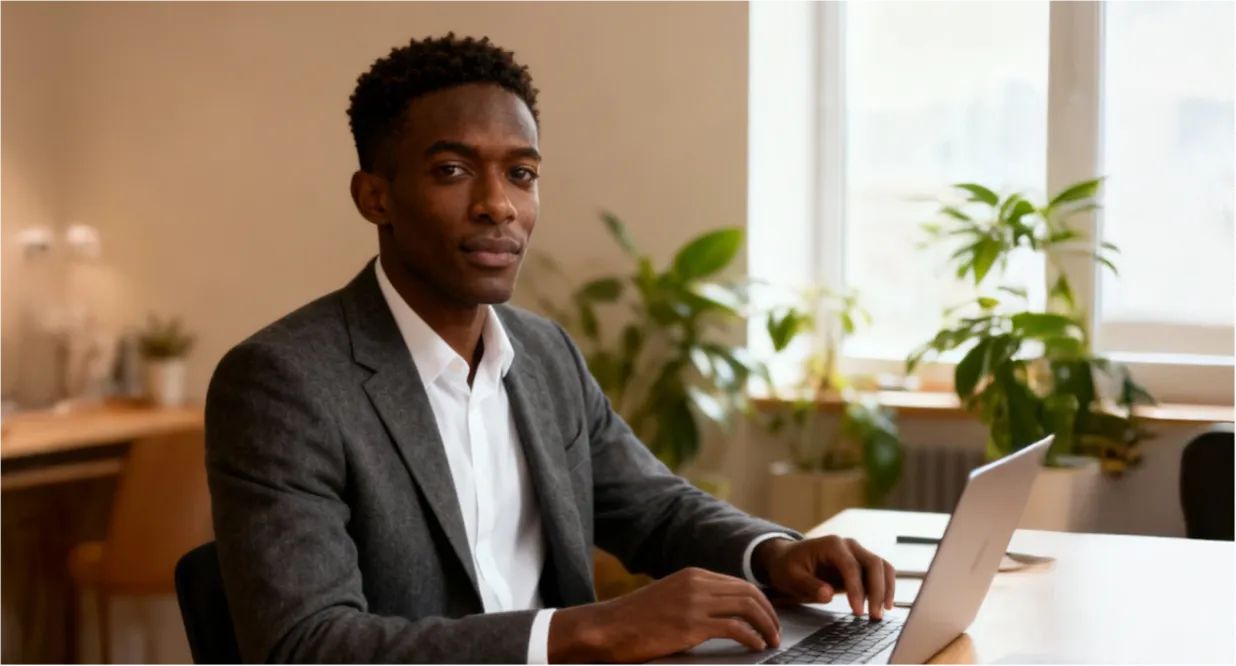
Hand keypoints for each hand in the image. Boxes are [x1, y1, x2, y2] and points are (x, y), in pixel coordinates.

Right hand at [548, 567, 780, 663]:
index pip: (739, 583)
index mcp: (693, 575)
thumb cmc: (634, 620)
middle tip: (777, 631)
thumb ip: (694, 599)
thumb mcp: (669, 598)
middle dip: (770, 613)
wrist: (608, 628)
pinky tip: (756, 647)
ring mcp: (695, 603)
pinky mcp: (692, 625)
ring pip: (747, 607)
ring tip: (771, 641)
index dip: (760, 601)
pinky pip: (735, 628)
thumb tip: (722, 614)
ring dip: (766, 626)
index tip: (769, 618)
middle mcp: (697, 583)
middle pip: (749, 592)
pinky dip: (752, 637)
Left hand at [754, 535, 895, 618]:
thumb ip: (809, 585)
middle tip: (874, 616)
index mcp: (832, 545)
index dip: (857, 589)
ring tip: (881, 613)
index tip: (858, 611)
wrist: (787, 558)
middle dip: (878, 590)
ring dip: (886, 589)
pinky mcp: (860, 564)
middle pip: (873, 564)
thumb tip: (828, 595)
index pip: (851, 566)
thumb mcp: (791, 577)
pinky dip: (885, 587)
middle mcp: (848, 545)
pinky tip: (883, 605)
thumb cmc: (788, 567)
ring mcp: (857, 553)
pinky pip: (880, 573)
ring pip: (882, 567)